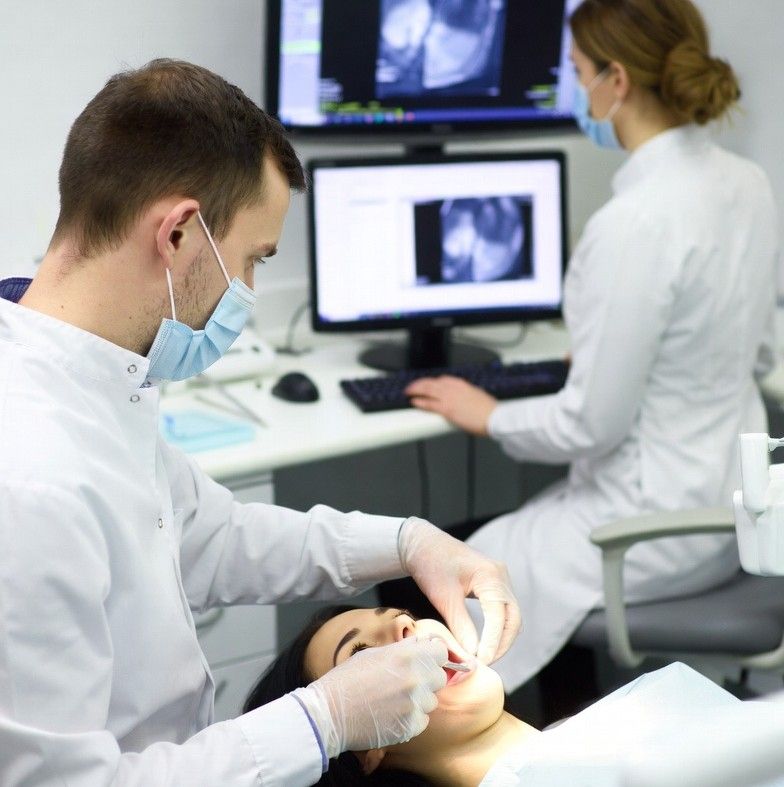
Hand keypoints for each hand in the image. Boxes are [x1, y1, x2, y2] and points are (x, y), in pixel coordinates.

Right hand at [294, 636, 447, 755]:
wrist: (329, 713)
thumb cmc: (347, 679)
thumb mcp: (373, 654)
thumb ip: (402, 649)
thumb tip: (420, 643)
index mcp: (407, 655)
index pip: (440, 652)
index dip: (433, 656)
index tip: (426, 661)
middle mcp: (415, 678)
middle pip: (439, 677)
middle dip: (426, 679)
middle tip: (406, 682)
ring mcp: (414, 704)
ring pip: (431, 700)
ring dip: (418, 700)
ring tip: (394, 700)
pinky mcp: (411, 726)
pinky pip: (423, 720)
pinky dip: (411, 719)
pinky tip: (392, 715)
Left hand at [400, 518, 520, 664]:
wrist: (423, 544)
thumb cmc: (431, 566)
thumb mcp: (444, 597)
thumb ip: (460, 625)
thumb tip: (473, 654)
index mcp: (491, 575)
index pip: (499, 615)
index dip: (492, 641)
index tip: (481, 661)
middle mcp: (501, 576)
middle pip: (513, 617)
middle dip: (502, 643)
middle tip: (484, 662)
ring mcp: (500, 578)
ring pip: (510, 615)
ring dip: (501, 638)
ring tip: (484, 656)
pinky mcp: (493, 583)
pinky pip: (502, 610)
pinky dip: (497, 628)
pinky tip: (484, 641)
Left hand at [405, 376, 496, 435]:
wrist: (494, 417)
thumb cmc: (490, 410)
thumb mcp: (478, 395)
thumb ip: (468, 395)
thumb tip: (464, 399)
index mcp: (461, 384)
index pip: (441, 379)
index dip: (430, 382)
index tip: (426, 384)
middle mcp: (453, 388)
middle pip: (430, 382)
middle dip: (419, 384)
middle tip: (411, 387)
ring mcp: (449, 398)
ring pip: (427, 390)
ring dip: (415, 390)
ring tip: (408, 392)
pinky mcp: (447, 409)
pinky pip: (429, 404)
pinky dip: (420, 402)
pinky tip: (414, 402)